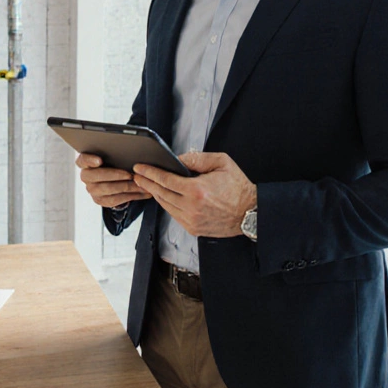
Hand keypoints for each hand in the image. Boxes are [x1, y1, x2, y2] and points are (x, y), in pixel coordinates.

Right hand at [77, 153, 151, 207]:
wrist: (111, 179)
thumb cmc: (111, 163)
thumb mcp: (110, 155)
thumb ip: (113, 152)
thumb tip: (128, 150)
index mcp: (85, 162)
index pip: (82, 160)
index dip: (90, 160)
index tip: (99, 160)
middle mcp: (86, 176)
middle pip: (96, 176)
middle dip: (115, 175)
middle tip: (130, 174)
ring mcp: (92, 190)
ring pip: (107, 189)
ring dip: (127, 187)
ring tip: (140, 184)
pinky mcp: (100, 200)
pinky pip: (115, 199)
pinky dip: (130, 196)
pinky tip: (141, 192)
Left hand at [133, 151, 256, 237]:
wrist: (250, 212)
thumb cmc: (238, 187)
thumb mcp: (221, 163)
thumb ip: (197, 159)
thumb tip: (177, 159)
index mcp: (197, 190)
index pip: (166, 180)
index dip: (150, 173)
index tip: (140, 168)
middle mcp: (192, 207)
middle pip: (161, 193)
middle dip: (147, 182)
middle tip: (137, 175)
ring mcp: (191, 220)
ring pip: (165, 205)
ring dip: (155, 194)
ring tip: (147, 184)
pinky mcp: (193, 228)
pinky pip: (174, 214)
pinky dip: (166, 204)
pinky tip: (163, 196)